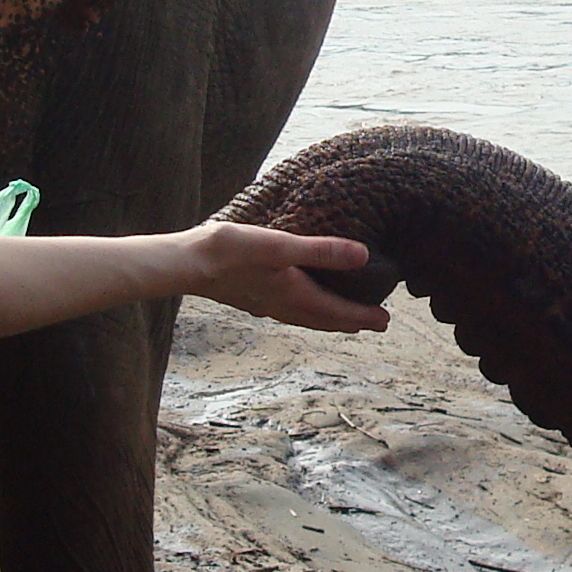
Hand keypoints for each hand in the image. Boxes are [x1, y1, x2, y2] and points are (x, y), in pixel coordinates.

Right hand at [179, 222, 389, 333]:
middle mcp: (282, 305)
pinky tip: (297, 304)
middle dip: (350, 322)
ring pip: (305, 317)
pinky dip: (305, 312)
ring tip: (343, 319)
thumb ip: (321, 251)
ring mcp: (264, 304)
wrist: (186, 263)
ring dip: (328, 319)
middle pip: (324, 319)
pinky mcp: (250, 297)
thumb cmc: (232, 251)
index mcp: (294, 294)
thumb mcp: (281, 245)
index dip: (363, 316)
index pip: (337, 310)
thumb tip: (363, 256)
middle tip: (375, 325)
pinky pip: (288, 311)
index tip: (385, 321)